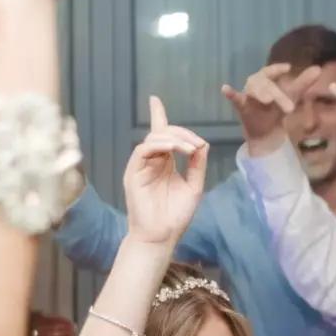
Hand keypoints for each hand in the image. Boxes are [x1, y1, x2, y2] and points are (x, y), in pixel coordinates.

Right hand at [121, 96, 208, 247]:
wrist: (162, 236)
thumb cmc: (176, 215)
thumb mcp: (194, 186)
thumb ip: (197, 165)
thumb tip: (202, 144)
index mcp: (164, 164)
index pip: (161, 135)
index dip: (157, 116)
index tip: (154, 99)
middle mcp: (151, 162)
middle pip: (161, 133)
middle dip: (181, 132)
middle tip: (197, 144)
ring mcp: (141, 166)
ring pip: (153, 138)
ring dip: (174, 138)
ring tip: (191, 150)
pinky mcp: (133, 173)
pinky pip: (144, 149)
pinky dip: (161, 145)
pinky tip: (177, 150)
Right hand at [221, 63, 322, 152]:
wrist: (267, 131)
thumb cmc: (277, 108)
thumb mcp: (292, 96)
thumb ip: (303, 82)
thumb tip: (318, 68)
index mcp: (267, 79)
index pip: (271, 71)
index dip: (277, 68)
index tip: (288, 68)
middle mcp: (256, 84)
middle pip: (265, 84)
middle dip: (277, 94)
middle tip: (290, 108)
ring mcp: (248, 95)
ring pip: (252, 89)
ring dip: (261, 93)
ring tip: (268, 100)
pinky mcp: (242, 107)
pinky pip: (235, 99)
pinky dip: (231, 93)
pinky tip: (225, 89)